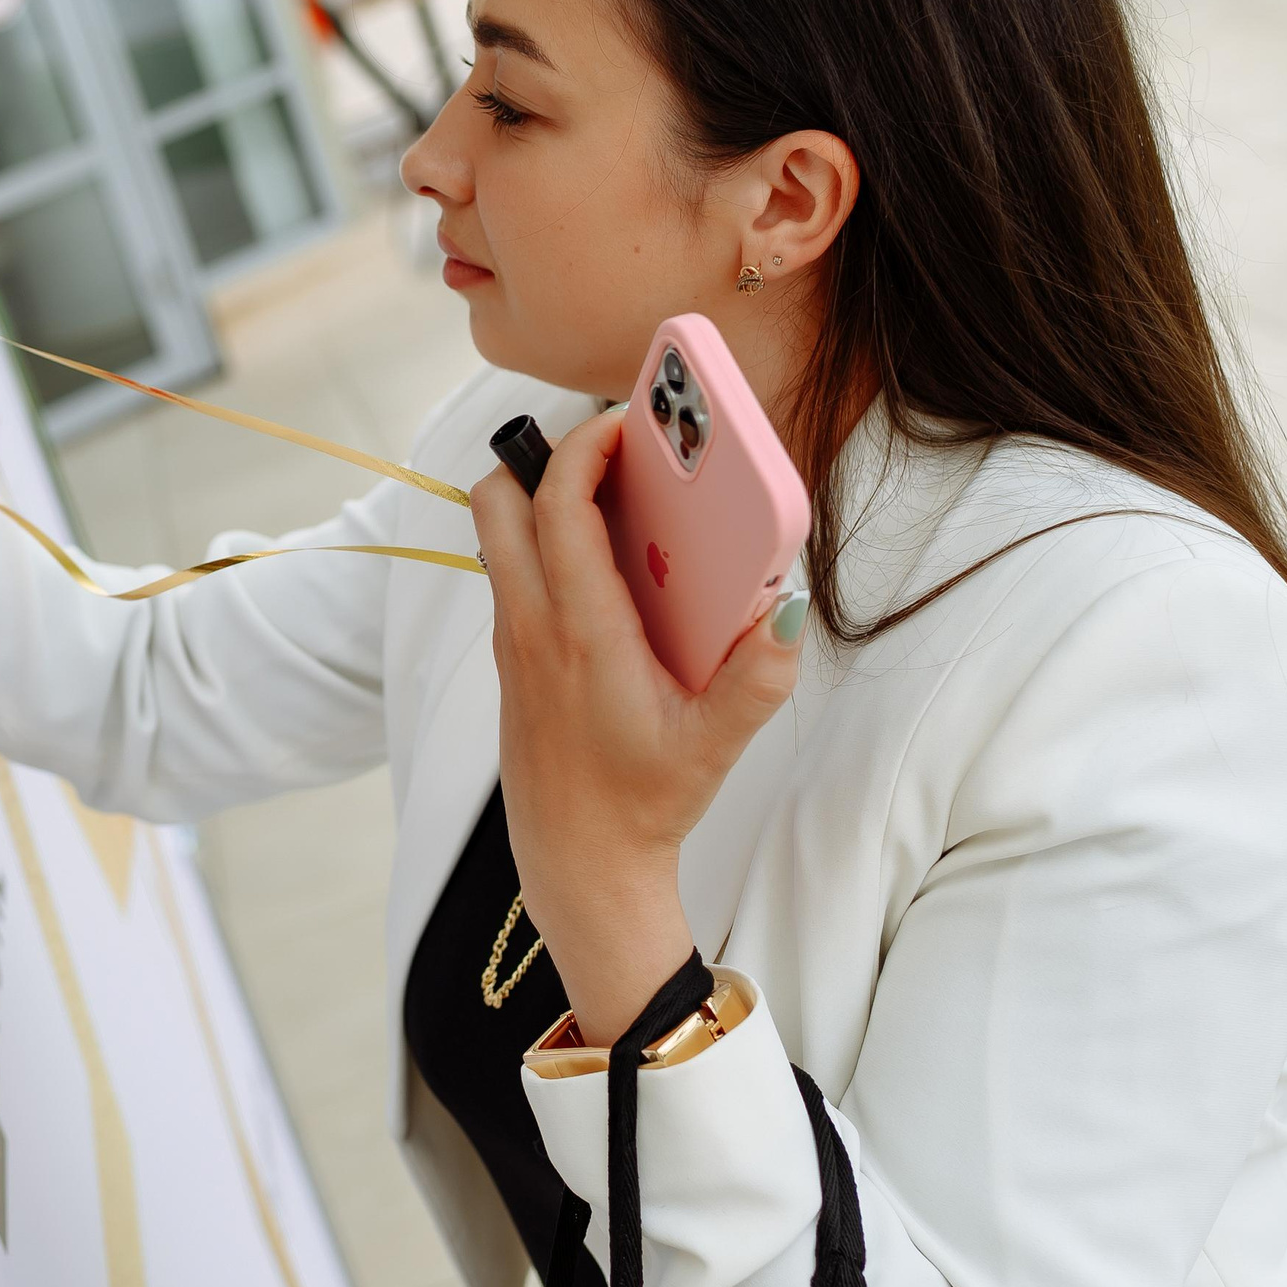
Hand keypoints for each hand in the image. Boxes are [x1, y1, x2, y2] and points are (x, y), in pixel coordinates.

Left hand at [472, 408, 806, 1044]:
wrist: (579, 865)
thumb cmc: (643, 804)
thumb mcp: (715, 744)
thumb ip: (760, 677)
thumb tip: (788, 608)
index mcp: (580, 633)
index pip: (558, 508)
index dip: (583, 448)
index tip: (623, 421)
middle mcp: (532, 627)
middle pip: (498, 503)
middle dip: (544, 457)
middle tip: (614, 452)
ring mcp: (515, 642)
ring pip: (499, 537)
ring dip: (543, 499)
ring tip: (619, 496)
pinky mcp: (515, 659)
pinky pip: (513, 574)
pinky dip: (545, 544)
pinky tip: (612, 564)